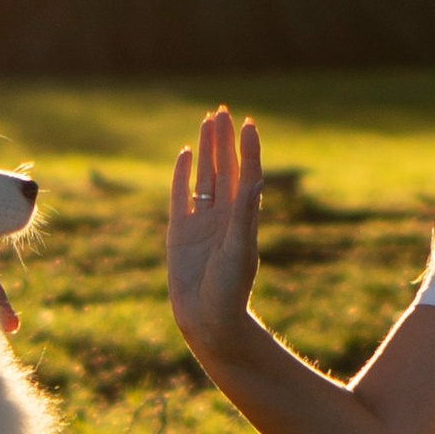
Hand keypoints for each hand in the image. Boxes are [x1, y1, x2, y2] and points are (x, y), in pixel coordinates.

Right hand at [167, 104, 261, 362]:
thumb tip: (254, 179)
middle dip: (224, 141)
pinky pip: (181, 196)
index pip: (246, 175)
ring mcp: (201, 223)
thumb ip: (244, 213)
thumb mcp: (240, 249)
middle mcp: (224, 217)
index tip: (249, 124)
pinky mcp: (180, 233)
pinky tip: (185, 154)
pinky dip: (182, 175)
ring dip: (206, 150)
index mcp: (242, 218)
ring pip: (204, 177)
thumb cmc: (230, 290)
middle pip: (224, 169)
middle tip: (222, 112)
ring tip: (207, 122)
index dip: (248, 149)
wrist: (208, 320)